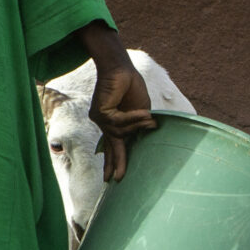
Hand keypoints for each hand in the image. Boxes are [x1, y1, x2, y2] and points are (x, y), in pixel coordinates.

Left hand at [78, 23, 156, 182]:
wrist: (122, 69)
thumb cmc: (131, 87)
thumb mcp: (141, 110)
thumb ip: (140, 125)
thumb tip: (147, 132)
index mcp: (114, 124)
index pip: (112, 146)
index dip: (113, 160)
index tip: (112, 176)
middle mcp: (105, 124)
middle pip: (110, 147)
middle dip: (114, 163)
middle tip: (114, 180)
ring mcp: (101, 119)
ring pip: (120, 133)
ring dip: (137, 125)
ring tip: (148, 116)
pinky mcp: (101, 113)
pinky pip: (119, 122)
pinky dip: (133, 118)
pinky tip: (144, 113)